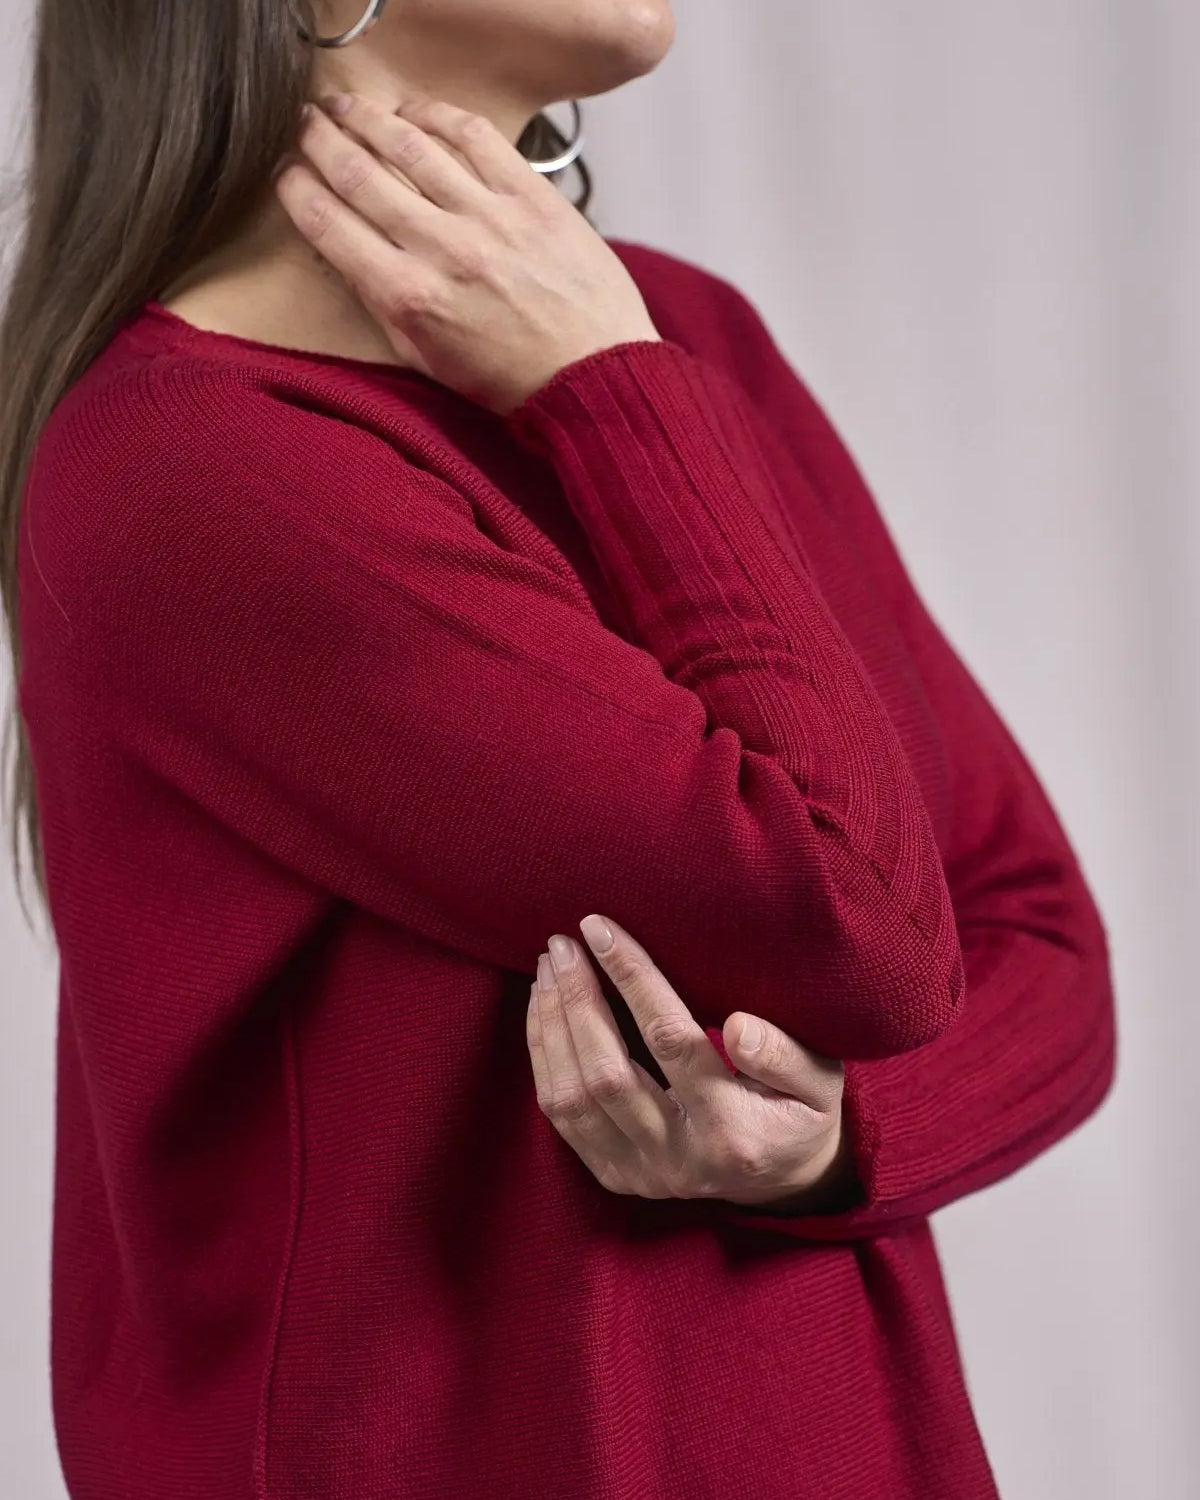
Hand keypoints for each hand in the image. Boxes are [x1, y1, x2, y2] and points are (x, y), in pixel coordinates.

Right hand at [273, 92, 662, 414]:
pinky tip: (413, 111)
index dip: (295, 189)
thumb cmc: (511, 377)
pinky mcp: (530, 195)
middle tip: (303, 125)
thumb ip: (381, 305)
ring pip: (408, 143)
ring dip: (365, 116)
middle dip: (319, 141)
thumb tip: (343, 254)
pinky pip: (472, 136)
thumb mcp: (426, 358)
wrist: (593, 376)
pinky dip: (435, 115)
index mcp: (407, 297)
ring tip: (344, 106)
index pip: (328, 224)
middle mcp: (441, 249)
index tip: (285, 175)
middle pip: (358, 173)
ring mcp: (487, 216)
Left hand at [527, 916, 850, 1210]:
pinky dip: (545, 1058)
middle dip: (577, 998)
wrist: (786, 1180)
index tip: (602, 929)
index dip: (632, 979)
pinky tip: (543, 1012)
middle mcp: (678, 1156)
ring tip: (549, 968)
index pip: (670, 1039)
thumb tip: (739, 1027)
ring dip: (552, 1026)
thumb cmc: (802, 1110)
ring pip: (573, 1097)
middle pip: (607, 1072)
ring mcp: (640, 1171)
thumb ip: (784, 1055)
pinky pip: (562, 1117)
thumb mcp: (821, 1082)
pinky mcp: (614, 1174)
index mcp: (732, 1127)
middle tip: (562, 943)